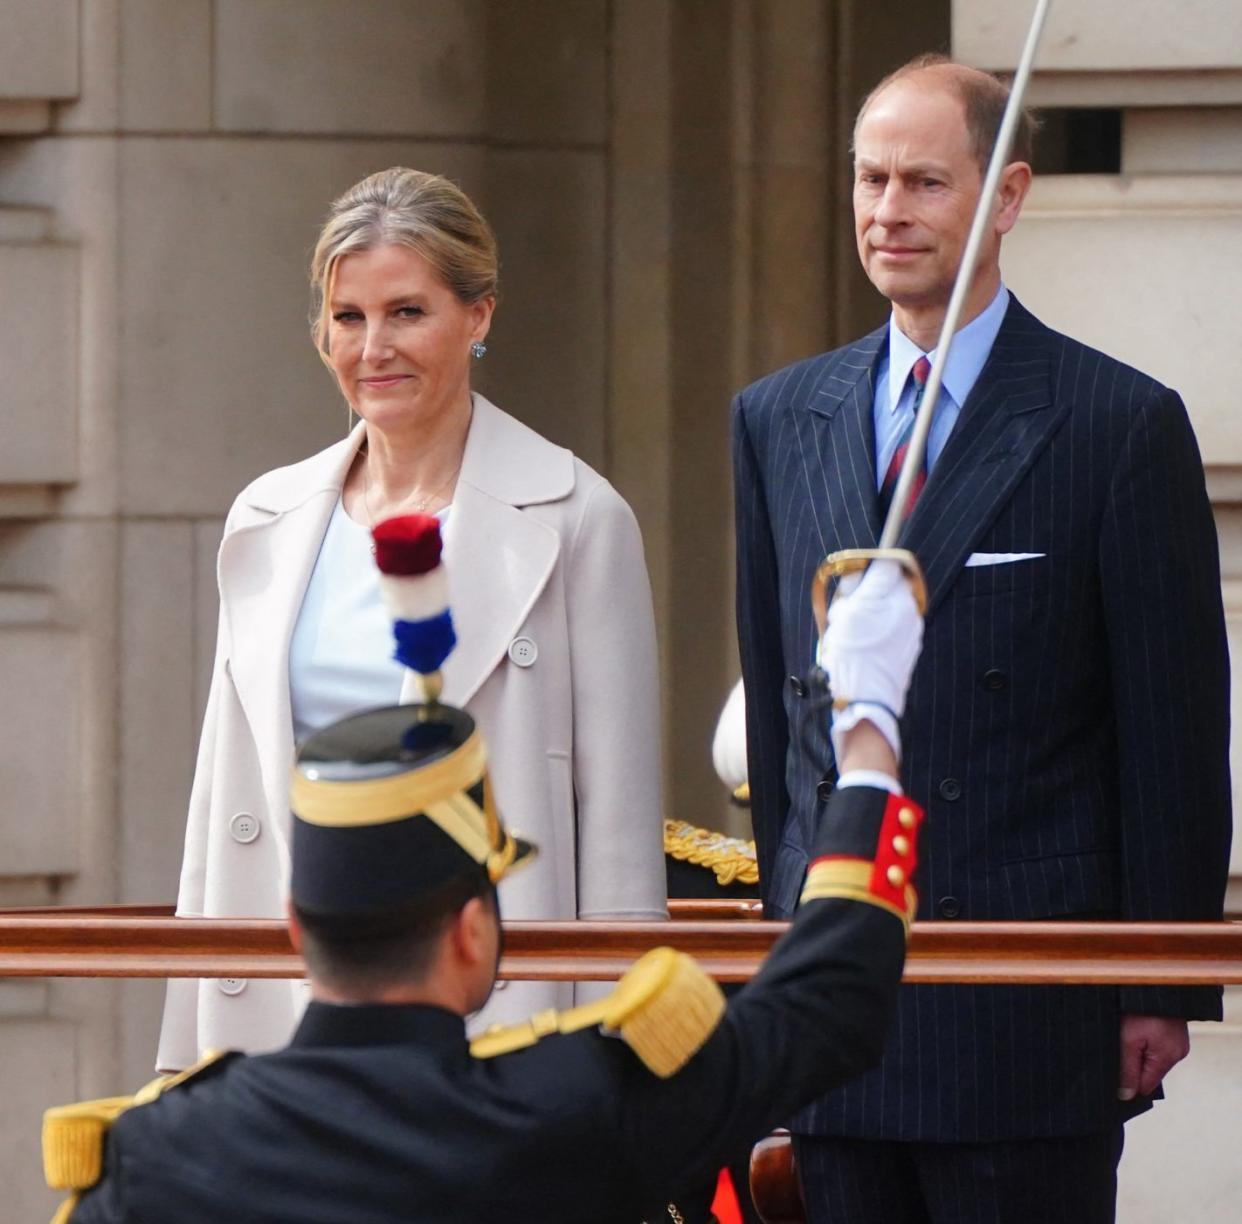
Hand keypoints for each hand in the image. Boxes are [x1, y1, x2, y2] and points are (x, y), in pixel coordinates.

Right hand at [818, 560, 923, 761]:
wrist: (865, 699)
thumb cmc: (852, 654)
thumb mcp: (846, 612)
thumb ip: (859, 585)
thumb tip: (864, 568)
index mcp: (894, 597)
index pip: (889, 565)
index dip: (868, 571)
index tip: (855, 583)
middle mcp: (909, 610)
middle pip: (890, 587)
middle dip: (868, 594)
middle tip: (847, 612)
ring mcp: (912, 631)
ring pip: (890, 608)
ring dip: (873, 614)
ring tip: (853, 634)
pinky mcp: (909, 648)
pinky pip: (893, 629)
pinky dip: (879, 632)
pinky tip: (863, 648)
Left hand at [1118, 1014, 1188, 1099]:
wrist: (1152, 984)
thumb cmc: (1137, 1010)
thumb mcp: (1127, 1040)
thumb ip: (1127, 1068)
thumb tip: (1126, 1095)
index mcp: (1167, 1057)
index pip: (1146, 1085)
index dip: (1128, 1083)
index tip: (1111, 1076)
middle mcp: (1177, 1052)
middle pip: (1149, 1072)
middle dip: (1132, 1066)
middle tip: (1115, 1052)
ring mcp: (1176, 1042)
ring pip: (1152, 1058)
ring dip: (1137, 1053)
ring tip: (1123, 1038)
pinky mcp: (1172, 1032)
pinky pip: (1155, 1046)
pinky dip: (1143, 1043)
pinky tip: (1132, 1032)